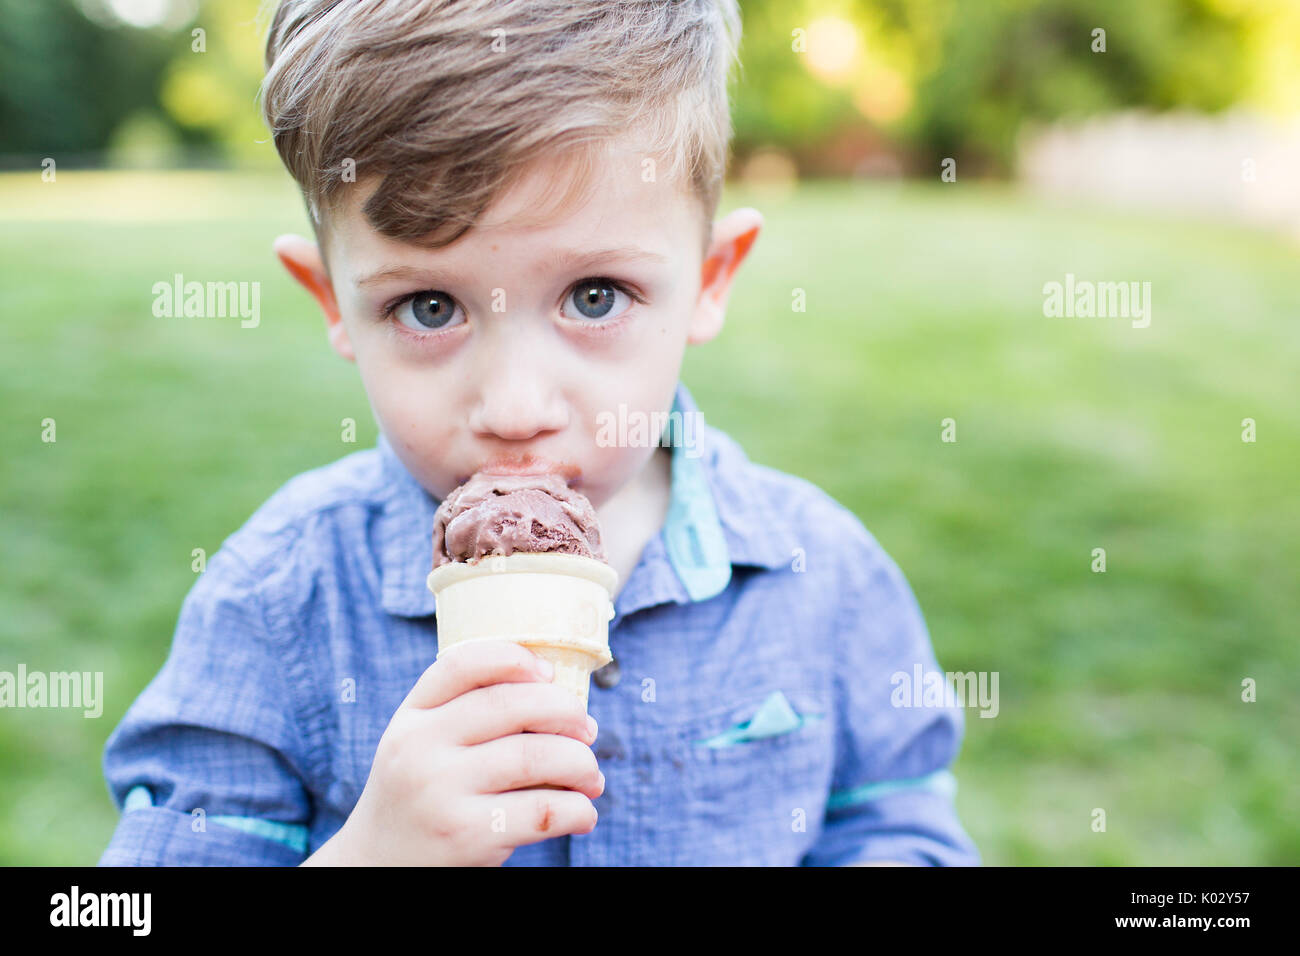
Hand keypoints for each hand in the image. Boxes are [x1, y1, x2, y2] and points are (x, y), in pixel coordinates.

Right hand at [303, 639, 602, 865]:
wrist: (378, 865)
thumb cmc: (419, 795)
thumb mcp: (420, 744)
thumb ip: (463, 713)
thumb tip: (558, 694)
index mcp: (411, 716)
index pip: (461, 665)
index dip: (513, 658)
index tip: (548, 672)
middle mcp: (420, 747)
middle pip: (511, 705)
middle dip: (566, 712)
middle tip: (587, 730)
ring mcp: (441, 791)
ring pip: (535, 756)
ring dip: (581, 763)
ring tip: (591, 776)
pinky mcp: (466, 834)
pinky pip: (542, 811)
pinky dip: (578, 809)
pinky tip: (583, 813)